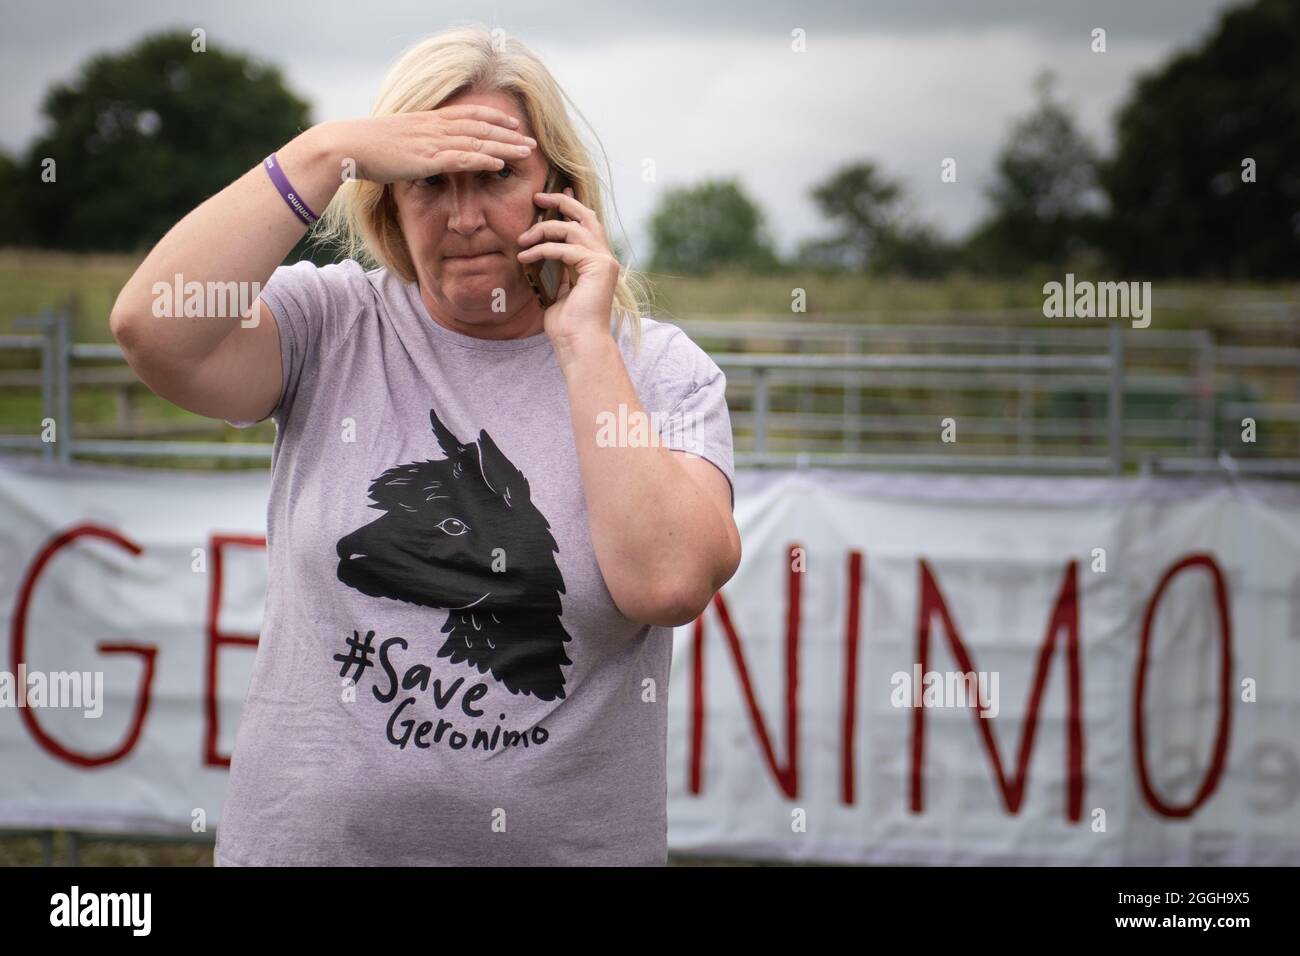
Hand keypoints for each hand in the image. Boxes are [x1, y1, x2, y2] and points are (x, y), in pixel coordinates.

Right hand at [314, 105, 536, 184]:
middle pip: (481, 127)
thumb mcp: (398, 141)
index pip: (470, 115)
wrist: (348, 145)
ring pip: (478, 142)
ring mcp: (433, 142)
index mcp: (429, 120)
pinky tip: (501, 164)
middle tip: (534, 140)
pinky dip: (484, 160)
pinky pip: (462, 159)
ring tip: (529, 152)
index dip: (494, 118)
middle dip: (509, 134)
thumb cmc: (368, 147)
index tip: (513, 122)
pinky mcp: (428, 159)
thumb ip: (416, 144)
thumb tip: (423, 152)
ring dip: (506, 147)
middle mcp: (436, 127)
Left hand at [516, 186, 620, 348]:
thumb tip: (542, 251)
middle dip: (561, 202)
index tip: (547, 200)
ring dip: (543, 230)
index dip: (568, 207)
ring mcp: (604, 261)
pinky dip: (542, 250)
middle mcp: (604, 258)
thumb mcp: (558, 290)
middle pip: (586, 215)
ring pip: (572, 229)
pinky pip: (564, 248)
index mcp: (597, 262)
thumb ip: (557, 269)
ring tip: (522, 240)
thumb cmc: (567, 324)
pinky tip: (524, 257)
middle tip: (537, 198)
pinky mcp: (598, 267)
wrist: (579, 343)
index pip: (585, 224)